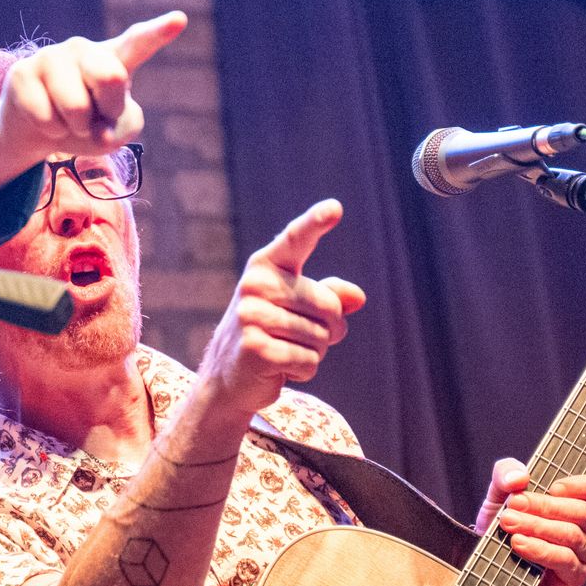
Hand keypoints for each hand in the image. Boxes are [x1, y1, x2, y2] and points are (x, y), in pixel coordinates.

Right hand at [0, 11, 186, 206]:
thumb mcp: (117, 130)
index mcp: (114, 58)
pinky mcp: (22, 72)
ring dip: (75, 127)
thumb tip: (100, 132)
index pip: (138, 43)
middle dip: (107, 110)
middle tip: (95, 116)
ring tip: (68, 119)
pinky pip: (45, 117)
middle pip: (111, 77)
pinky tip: (46, 119)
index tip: (179, 19)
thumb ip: (123, 128)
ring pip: (75, 106)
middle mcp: (84, 49)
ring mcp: (51, 56)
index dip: (159, 31)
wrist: (38, 127)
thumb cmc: (87, 122)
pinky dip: (50, 131)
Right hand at [198, 199, 365, 418]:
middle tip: (301, 337)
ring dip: (314, 352)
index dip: (315, 222)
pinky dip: (303, 371)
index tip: (335, 207)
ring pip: (320, 338)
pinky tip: (279, 369)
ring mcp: (251, 316)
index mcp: (266, 266)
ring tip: (285, 351)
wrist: (228, 377)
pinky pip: (308, 361)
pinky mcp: (254, 348)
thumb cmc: (271, 334)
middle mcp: (255, 285)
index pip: (295, 240)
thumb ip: (330, 296)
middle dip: (329, 329)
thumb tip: (357, 297)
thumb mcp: (300, 309)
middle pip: (328, 306)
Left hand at [474, 458, 585, 585]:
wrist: (492, 559)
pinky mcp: (575, 576)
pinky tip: (519, 543)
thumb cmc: (506, 521)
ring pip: (573, 535)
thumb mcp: (500, 491)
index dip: (584, 486)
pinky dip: (540, 549)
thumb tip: (519, 477)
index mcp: (582, 502)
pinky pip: (565, 560)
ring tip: (509, 522)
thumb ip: (506, 474)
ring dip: (538, 526)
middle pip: (583, 512)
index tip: (554, 487)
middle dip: (546, 505)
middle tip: (515, 503)